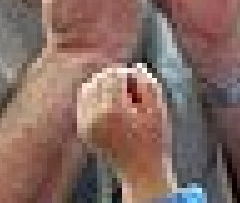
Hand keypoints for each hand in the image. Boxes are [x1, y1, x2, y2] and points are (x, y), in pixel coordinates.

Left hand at [77, 65, 176, 200]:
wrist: (141, 171)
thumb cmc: (153, 139)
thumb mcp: (157, 107)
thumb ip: (145, 81)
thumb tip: (131, 67)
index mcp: (111, 111)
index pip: (115, 74)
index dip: (132, 78)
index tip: (141, 94)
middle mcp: (92, 116)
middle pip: (100, 78)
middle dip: (117, 82)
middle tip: (132, 100)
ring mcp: (85, 123)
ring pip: (89, 87)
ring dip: (105, 88)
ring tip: (122, 103)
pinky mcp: (82, 128)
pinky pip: (84, 100)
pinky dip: (96, 98)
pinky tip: (111, 108)